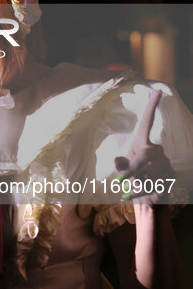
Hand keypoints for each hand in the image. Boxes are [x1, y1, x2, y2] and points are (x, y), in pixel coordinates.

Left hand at [114, 89, 174, 203]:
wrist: (146, 197)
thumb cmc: (132, 179)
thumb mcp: (122, 170)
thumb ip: (120, 165)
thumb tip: (117, 161)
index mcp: (142, 143)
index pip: (147, 122)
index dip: (151, 107)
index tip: (157, 91)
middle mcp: (156, 150)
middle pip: (145, 155)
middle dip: (132, 169)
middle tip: (121, 180)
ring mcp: (165, 163)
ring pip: (149, 172)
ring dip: (136, 184)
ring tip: (131, 188)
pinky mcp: (170, 177)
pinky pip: (155, 184)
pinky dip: (142, 193)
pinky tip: (139, 195)